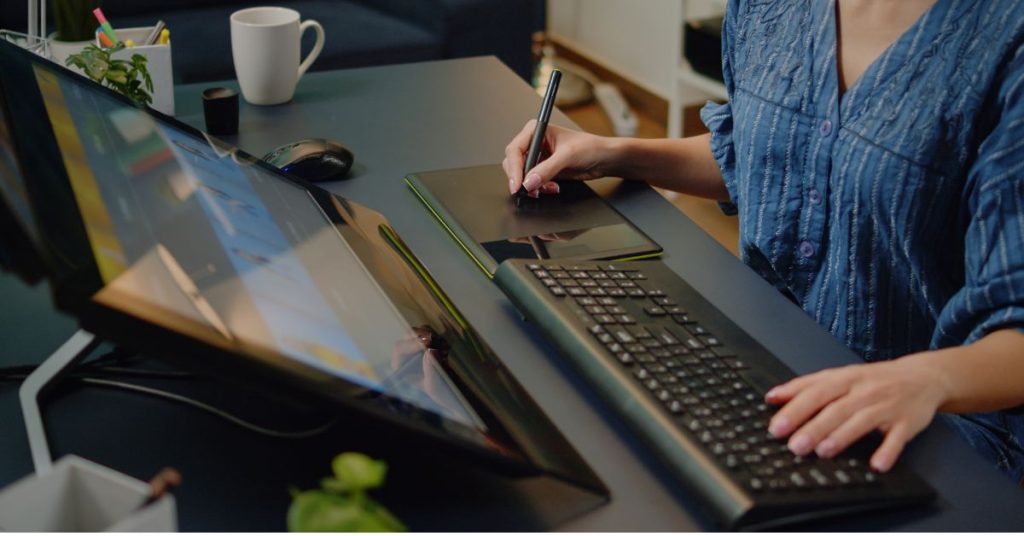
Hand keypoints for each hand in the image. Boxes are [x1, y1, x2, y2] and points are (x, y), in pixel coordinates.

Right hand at [502, 120, 615, 195]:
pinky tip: (552, 188)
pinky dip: (539, 188)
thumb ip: (547, 169)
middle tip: (529, 191)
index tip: (518, 184)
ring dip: (532, 186)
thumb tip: (529, 182)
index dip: (514, 168)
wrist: (604, 159)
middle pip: (513, 163)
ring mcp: (538, 157)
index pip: (515, 150)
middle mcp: (534, 143)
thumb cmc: (591, 147)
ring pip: (521, 175)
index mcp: (536, 130)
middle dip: (521, 179)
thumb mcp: (567, 156)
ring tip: (547, 188)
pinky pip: (532, 182)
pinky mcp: (543, 170)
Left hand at [765, 354, 948, 471]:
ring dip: (843, 437)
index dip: (794, 410)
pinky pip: (897, 438)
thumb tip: (772, 396)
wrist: (922, 376)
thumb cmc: (873, 380)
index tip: (776, 427)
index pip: (815, 393)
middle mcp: (863, 391)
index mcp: (844, 379)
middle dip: (814, 427)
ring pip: (862, 421)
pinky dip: (888, 451)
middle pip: (835, 409)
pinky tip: (877, 464)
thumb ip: (805, 386)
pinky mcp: (907, 422)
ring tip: (824, 451)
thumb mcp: (839, 376)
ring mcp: (886, 406)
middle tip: (794, 445)